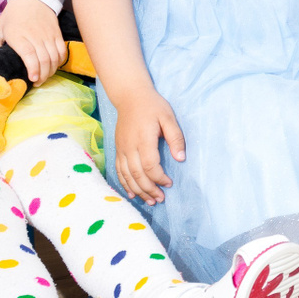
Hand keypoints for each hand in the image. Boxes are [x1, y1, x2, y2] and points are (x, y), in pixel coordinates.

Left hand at [0, 0, 65, 82]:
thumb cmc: (13, 15)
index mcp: (18, 35)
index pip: (29, 55)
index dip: (33, 69)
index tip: (32, 79)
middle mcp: (35, 36)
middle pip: (44, 60)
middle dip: (42, 75)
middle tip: (37, 82)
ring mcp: (48, 35)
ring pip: (54, 57)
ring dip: (51, 71)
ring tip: (44, 77)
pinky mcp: (57, 34)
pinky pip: (62, 51)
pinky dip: (60, 62)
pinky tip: (53, 66)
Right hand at [112, 87, 184, 202]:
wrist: (130, 96)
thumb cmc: (152, 106)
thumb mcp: (168, 117)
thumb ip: (175, 137)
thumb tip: (181, 158)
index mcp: (143, 139)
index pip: (149, 165)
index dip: (159, 178)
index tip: (169, 183)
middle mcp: (129, 146)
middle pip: (137, 174)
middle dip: (149, 189)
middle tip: (161, 199)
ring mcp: (121, 149)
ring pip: (127, 175)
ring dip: (138, 190)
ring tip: (150, 201)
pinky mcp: (118, 150)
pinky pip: (119, 170)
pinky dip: (125, 184)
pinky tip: (132, 193)